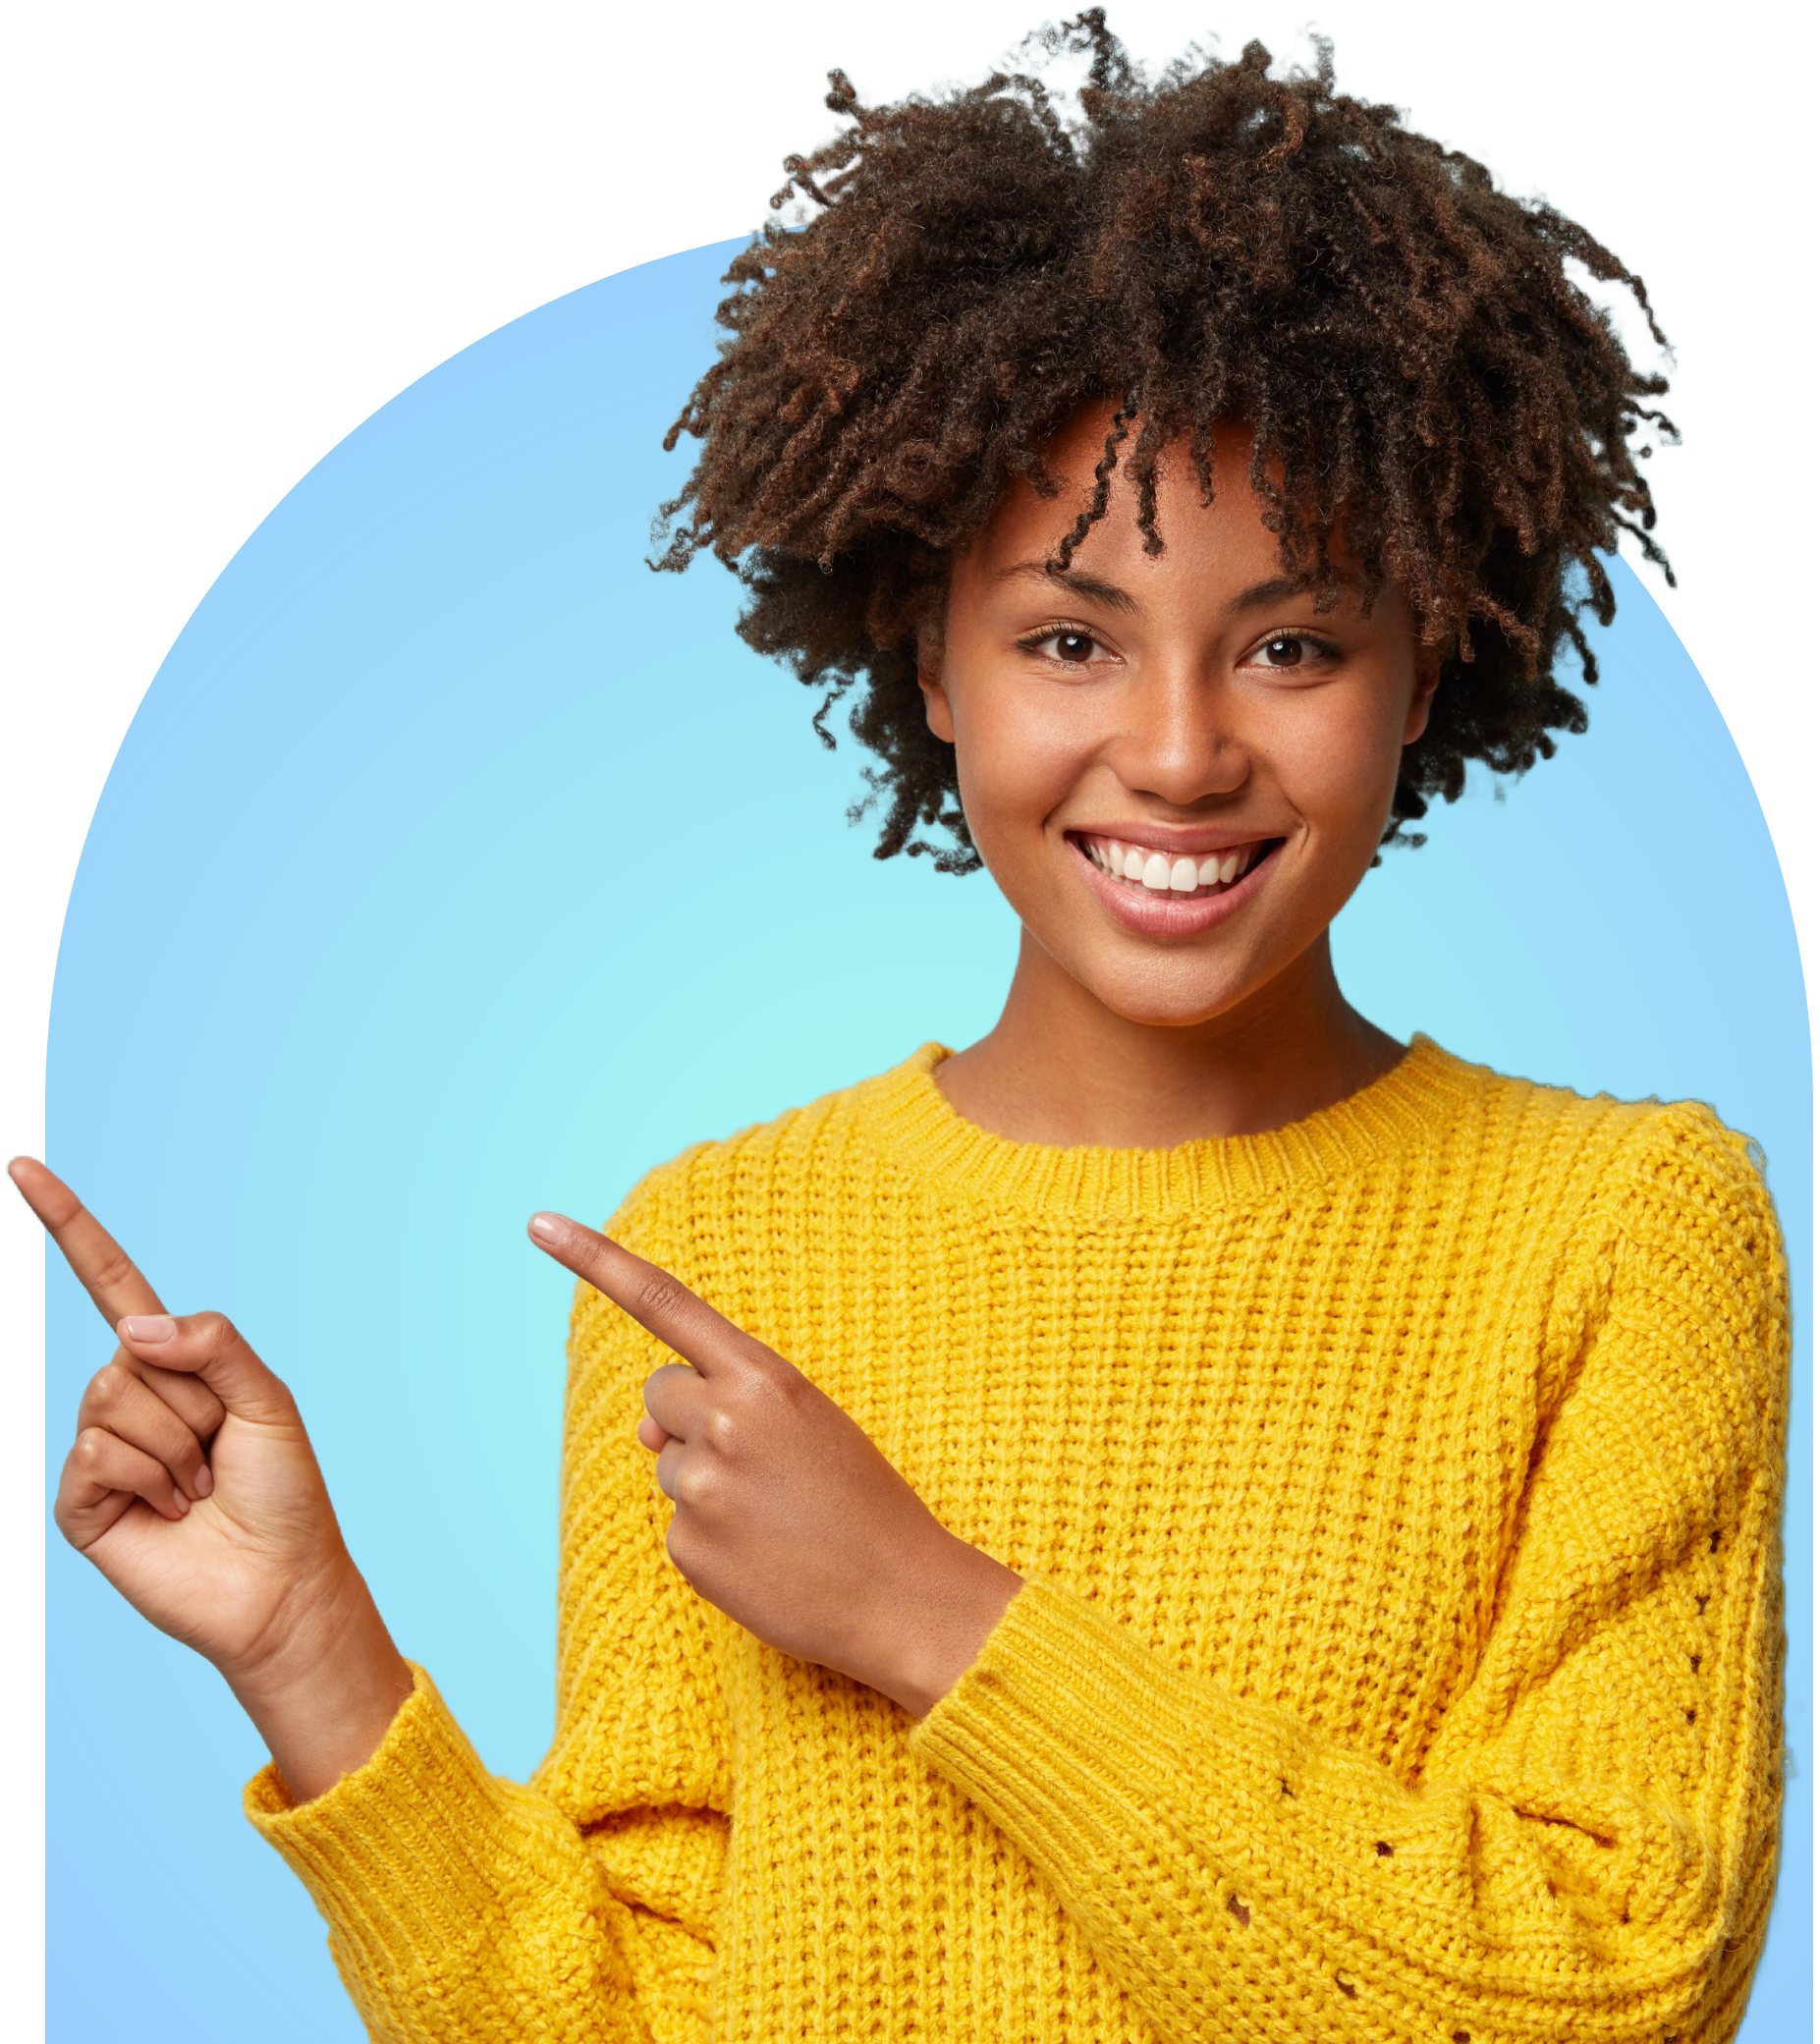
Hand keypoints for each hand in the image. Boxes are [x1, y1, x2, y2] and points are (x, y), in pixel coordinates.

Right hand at [16, 1157, 413, 1799]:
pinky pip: (96, 1454)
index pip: (111, 1283)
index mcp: (174, 1363)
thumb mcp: (267, 1398)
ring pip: (110, 1400)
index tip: (27, 1169)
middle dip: (191, 1401)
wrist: (278, 1582)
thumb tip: (132, 1324)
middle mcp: (129, 1397)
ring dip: (174, 1446)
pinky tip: (171, 1510)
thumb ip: (213, 1343)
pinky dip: (147, 1478)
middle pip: (127, 1353)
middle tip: (220, 1452)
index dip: (70, 1227)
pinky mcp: (82, 1500)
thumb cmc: (284, 1492)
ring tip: (201, 1486)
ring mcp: (100, 1448)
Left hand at [529, 1211, 1021, 1717]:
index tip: (538, 1222)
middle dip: (688, 1417)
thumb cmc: (861, 1500)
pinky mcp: (687, 1549)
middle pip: (659, 1394)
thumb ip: (723, 1400)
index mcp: (762, 1377)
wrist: (900, 1596)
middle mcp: (722, 1422)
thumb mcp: (808, 1423)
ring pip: (666, 1461)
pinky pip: (676, 1525)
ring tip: (774, 1514)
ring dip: (706, 1479)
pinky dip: (710, 1538)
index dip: (595, 1259)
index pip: (665, 1303)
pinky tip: (762, 1555)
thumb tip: (641, 1433)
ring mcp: (700, 1488)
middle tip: (759, 1459)